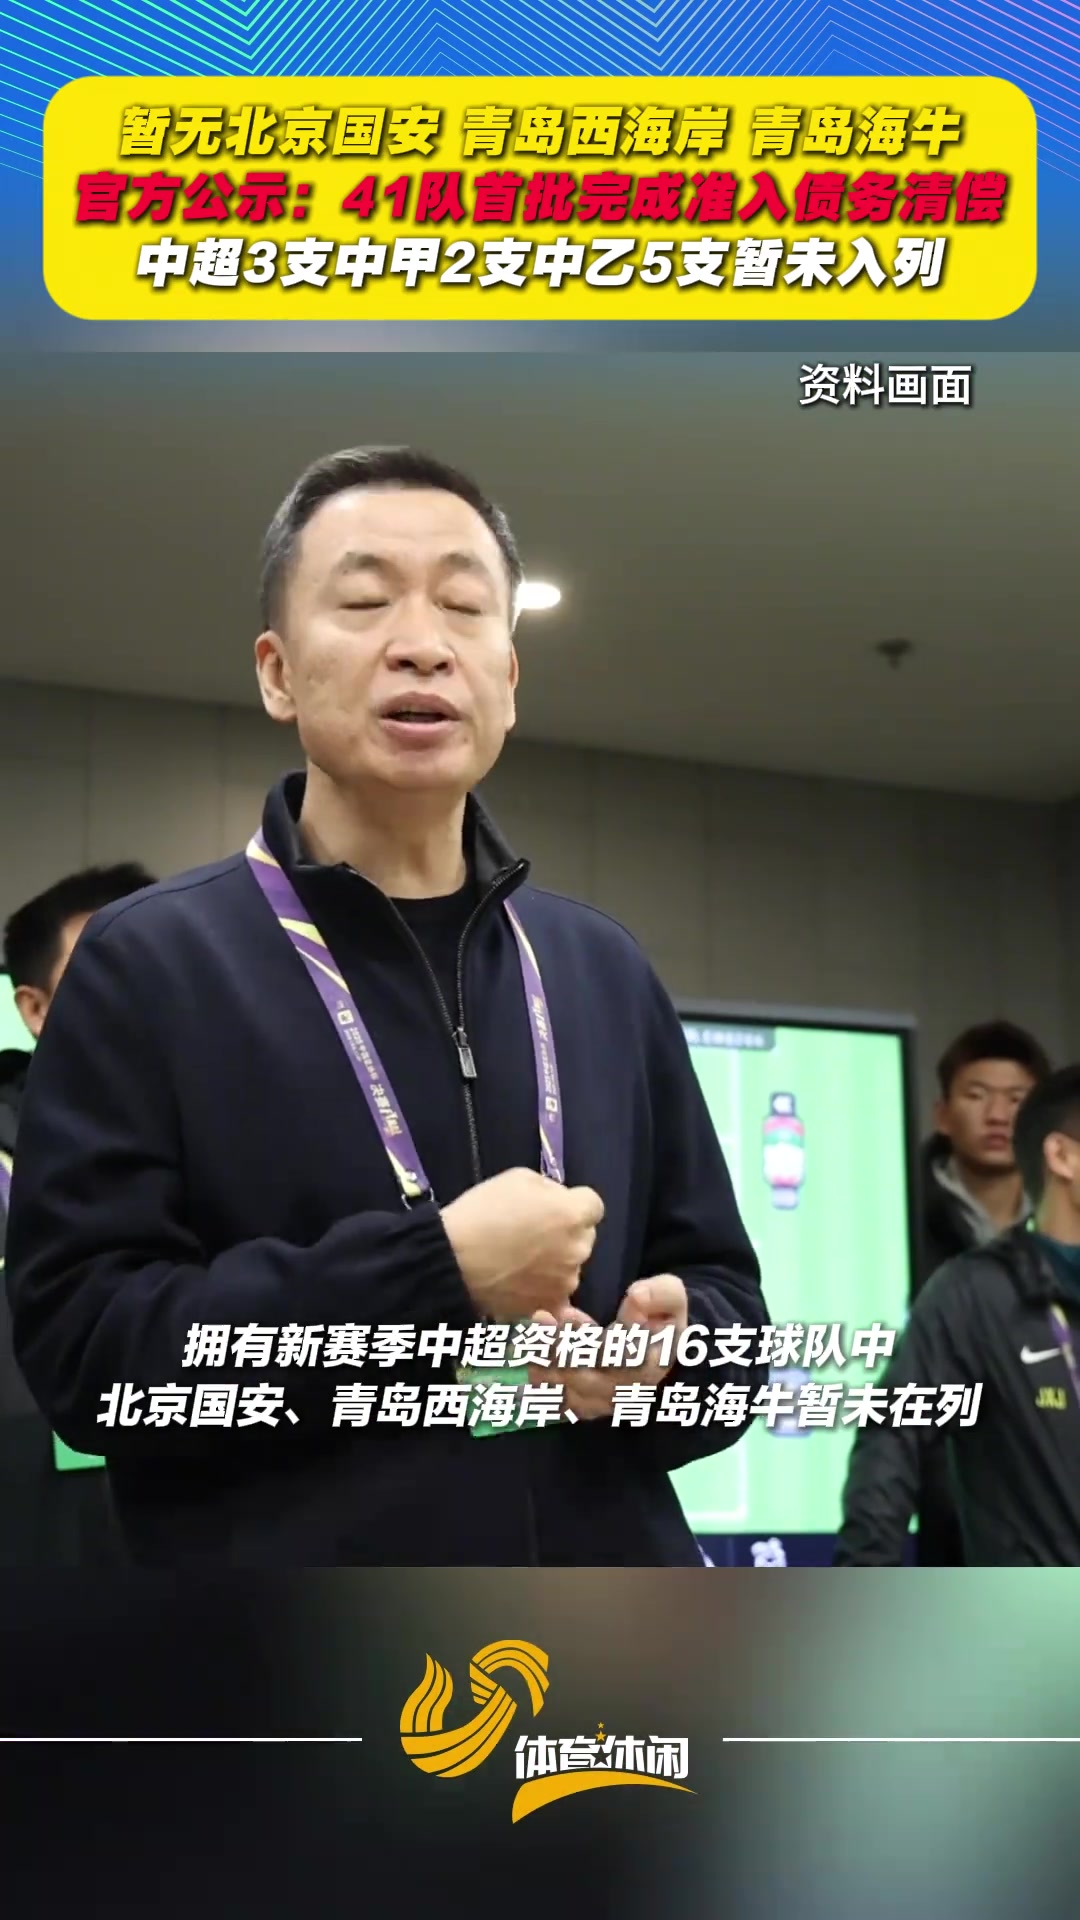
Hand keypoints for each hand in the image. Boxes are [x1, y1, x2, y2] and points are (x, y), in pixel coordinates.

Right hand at [441, 1168, 603, 1321]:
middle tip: (533, 1235)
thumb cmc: (483, 1211)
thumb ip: (549, 1189)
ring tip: (521, 1262)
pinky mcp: (550, 1305)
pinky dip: (543, 1289)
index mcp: (573, 1214)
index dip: (573, 1205)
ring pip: (570, 1267)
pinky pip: (556, 1295)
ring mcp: (566, 1281)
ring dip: (555, 1263)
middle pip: (583, 1237)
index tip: (551, 1209)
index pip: (593, 1206)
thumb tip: (559, 1201)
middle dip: (566, 1234)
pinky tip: (522, 1283)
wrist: (452, 1259)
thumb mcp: (518, 1179)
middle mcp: (579, 1249)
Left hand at [527, 1274, 688, 1421]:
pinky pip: (557, 1404)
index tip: (567, 1312)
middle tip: (539, 1319)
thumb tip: (636, 1297)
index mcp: (651, 1364)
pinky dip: (540, 1383)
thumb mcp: (671, 1295)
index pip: (617, 1359)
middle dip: (557, 1349)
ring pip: (568, 1393)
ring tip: (532, 1333)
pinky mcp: (585, 1405)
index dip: (588, 1339)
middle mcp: (626, 1391)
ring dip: (544, 1364)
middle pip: (586, 1379)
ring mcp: (604, 1402)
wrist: (657, 1341)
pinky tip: (529, 1357)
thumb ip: (660, 1294)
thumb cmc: (660, 1315)